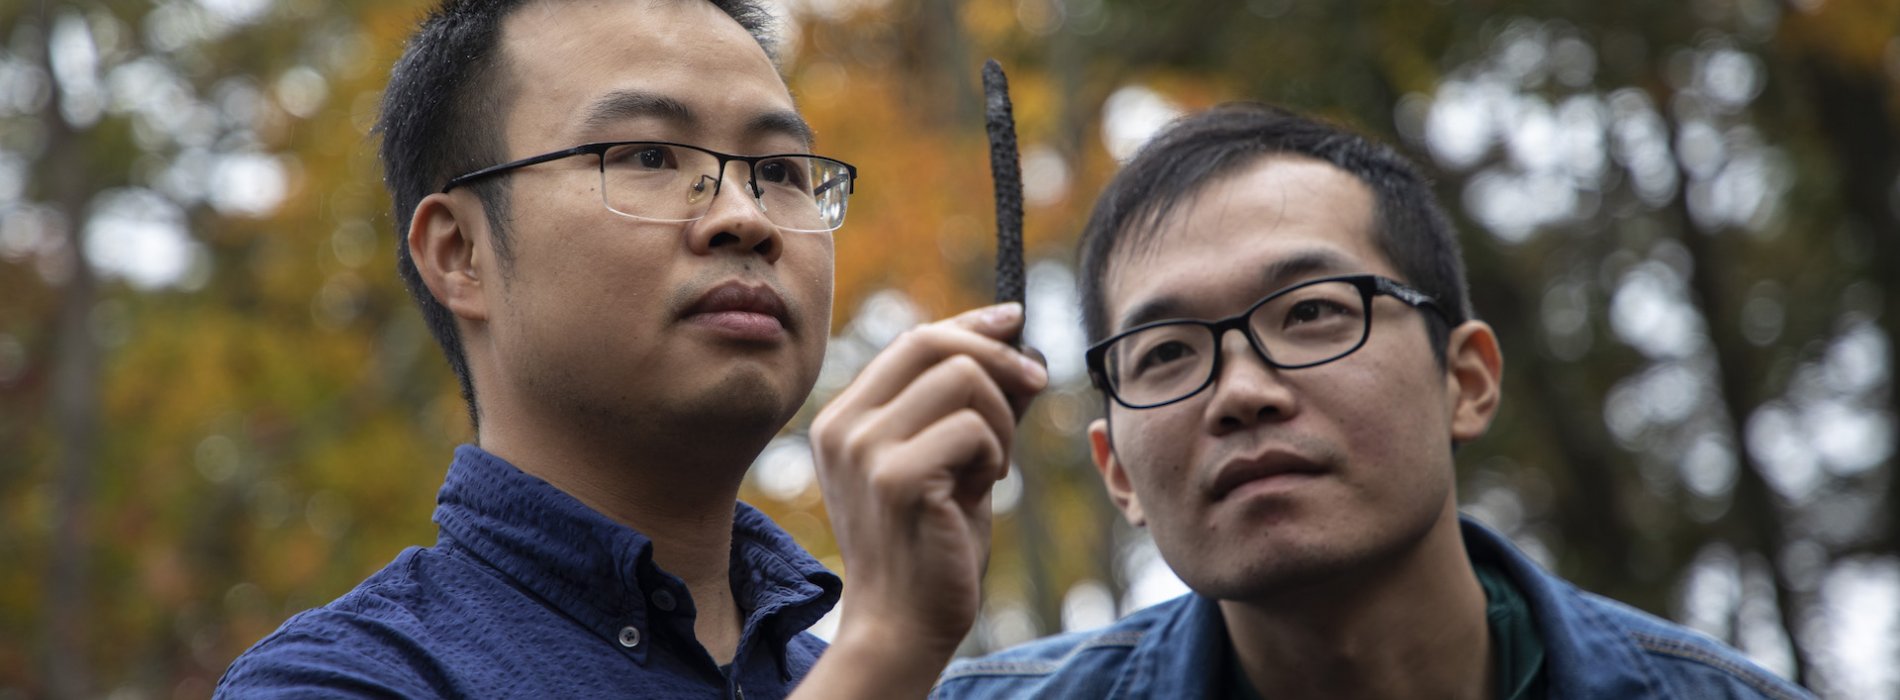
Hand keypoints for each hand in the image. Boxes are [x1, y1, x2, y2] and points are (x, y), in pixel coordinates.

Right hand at [800, 302, 1046, 694]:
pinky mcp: (898, 478)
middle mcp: (844, 426)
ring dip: (1000, 420)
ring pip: (962, 378)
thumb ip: (967, 405)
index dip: (971, 324)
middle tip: (1035, 386)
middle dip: (998, 358)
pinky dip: (996, 454)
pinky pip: (974, 428)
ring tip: (992, 467)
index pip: (912, 340)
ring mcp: (865, 451)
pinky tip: (982, 490)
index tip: (1014, 322)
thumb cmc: (930, 543)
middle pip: (932, 342)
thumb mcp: (946, 460)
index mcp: (844, 417)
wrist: (903, 624)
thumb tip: (1018, 343)